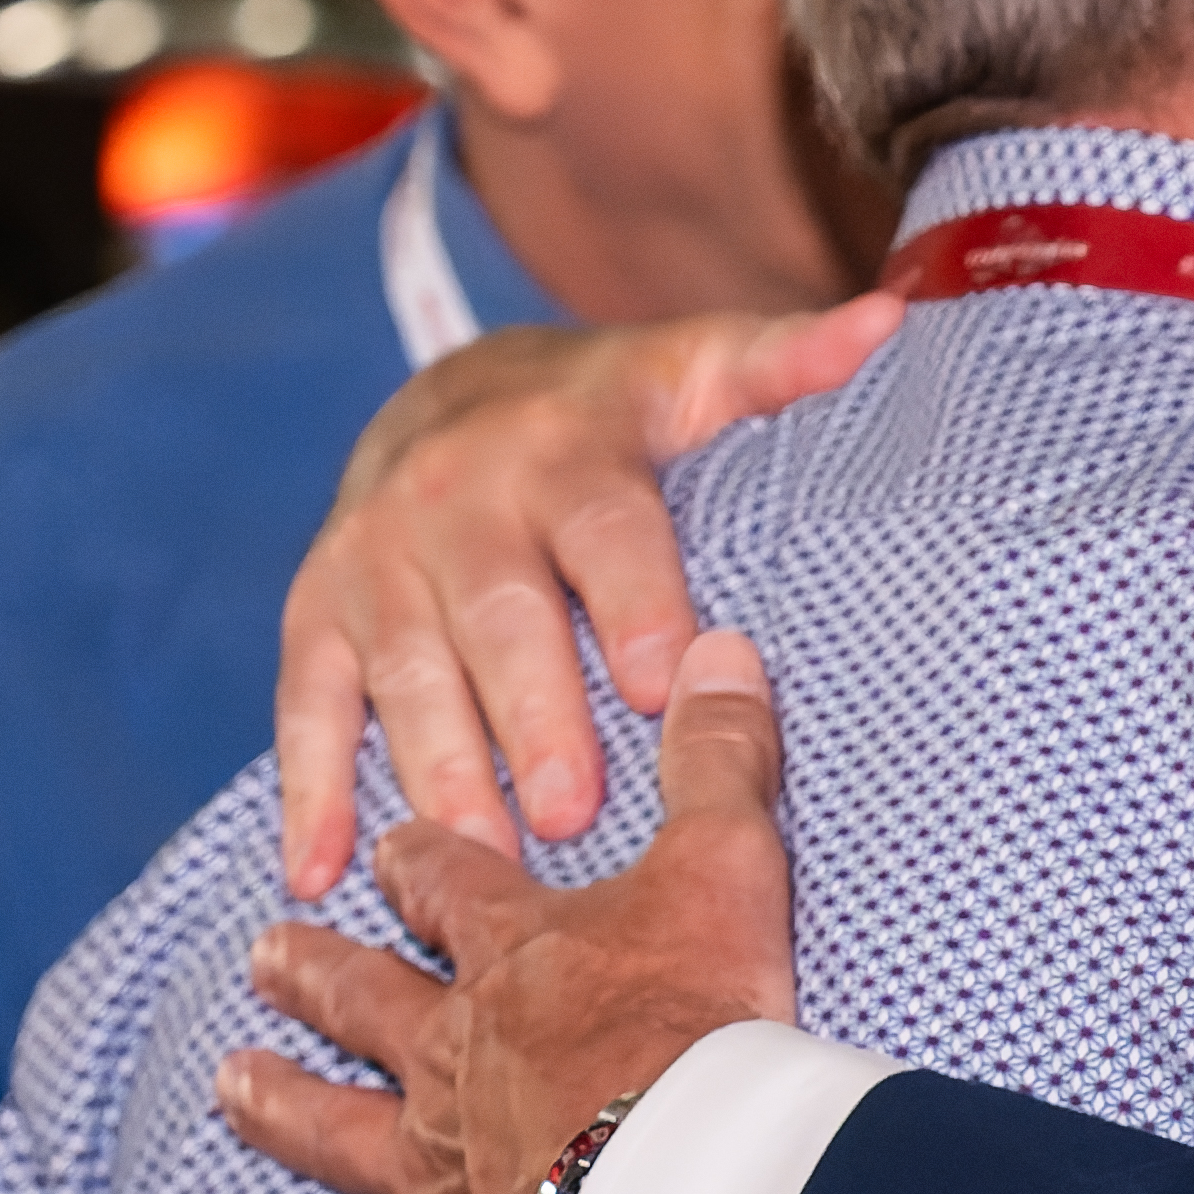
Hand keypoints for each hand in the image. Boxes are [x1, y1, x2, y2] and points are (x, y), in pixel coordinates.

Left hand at [234, 631, 804, 1193]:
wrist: (690, 1189)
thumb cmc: (712, 1026)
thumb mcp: (731, 867)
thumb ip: (719, 758)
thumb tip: (722, 643)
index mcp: (516, 958)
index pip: (452, 891)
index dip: (419, 866)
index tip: (383, 847)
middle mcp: (453, 1053)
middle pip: (366, 1001)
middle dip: (315, 972)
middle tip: (262, 952)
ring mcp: (435, 1165)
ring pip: (336, 1129)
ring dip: (280, 1105)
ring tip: (227, 1086)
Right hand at [273, 302, 897, 892]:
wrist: (445, 395)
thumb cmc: (610, 413)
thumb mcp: (696, 369)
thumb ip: (785, 362)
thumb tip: (887, 320)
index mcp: (561, 448)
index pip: (602, 529)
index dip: (633, 603)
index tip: (664, 683)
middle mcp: (454, 499)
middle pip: (496, 616)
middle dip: (532, 715)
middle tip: (575, 815)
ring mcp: (375, 561)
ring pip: (404, 672)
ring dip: (436, 769)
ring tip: (475, 859)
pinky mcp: (318, 616)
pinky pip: (306, 705)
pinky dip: (309, 790)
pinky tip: (317, 874)